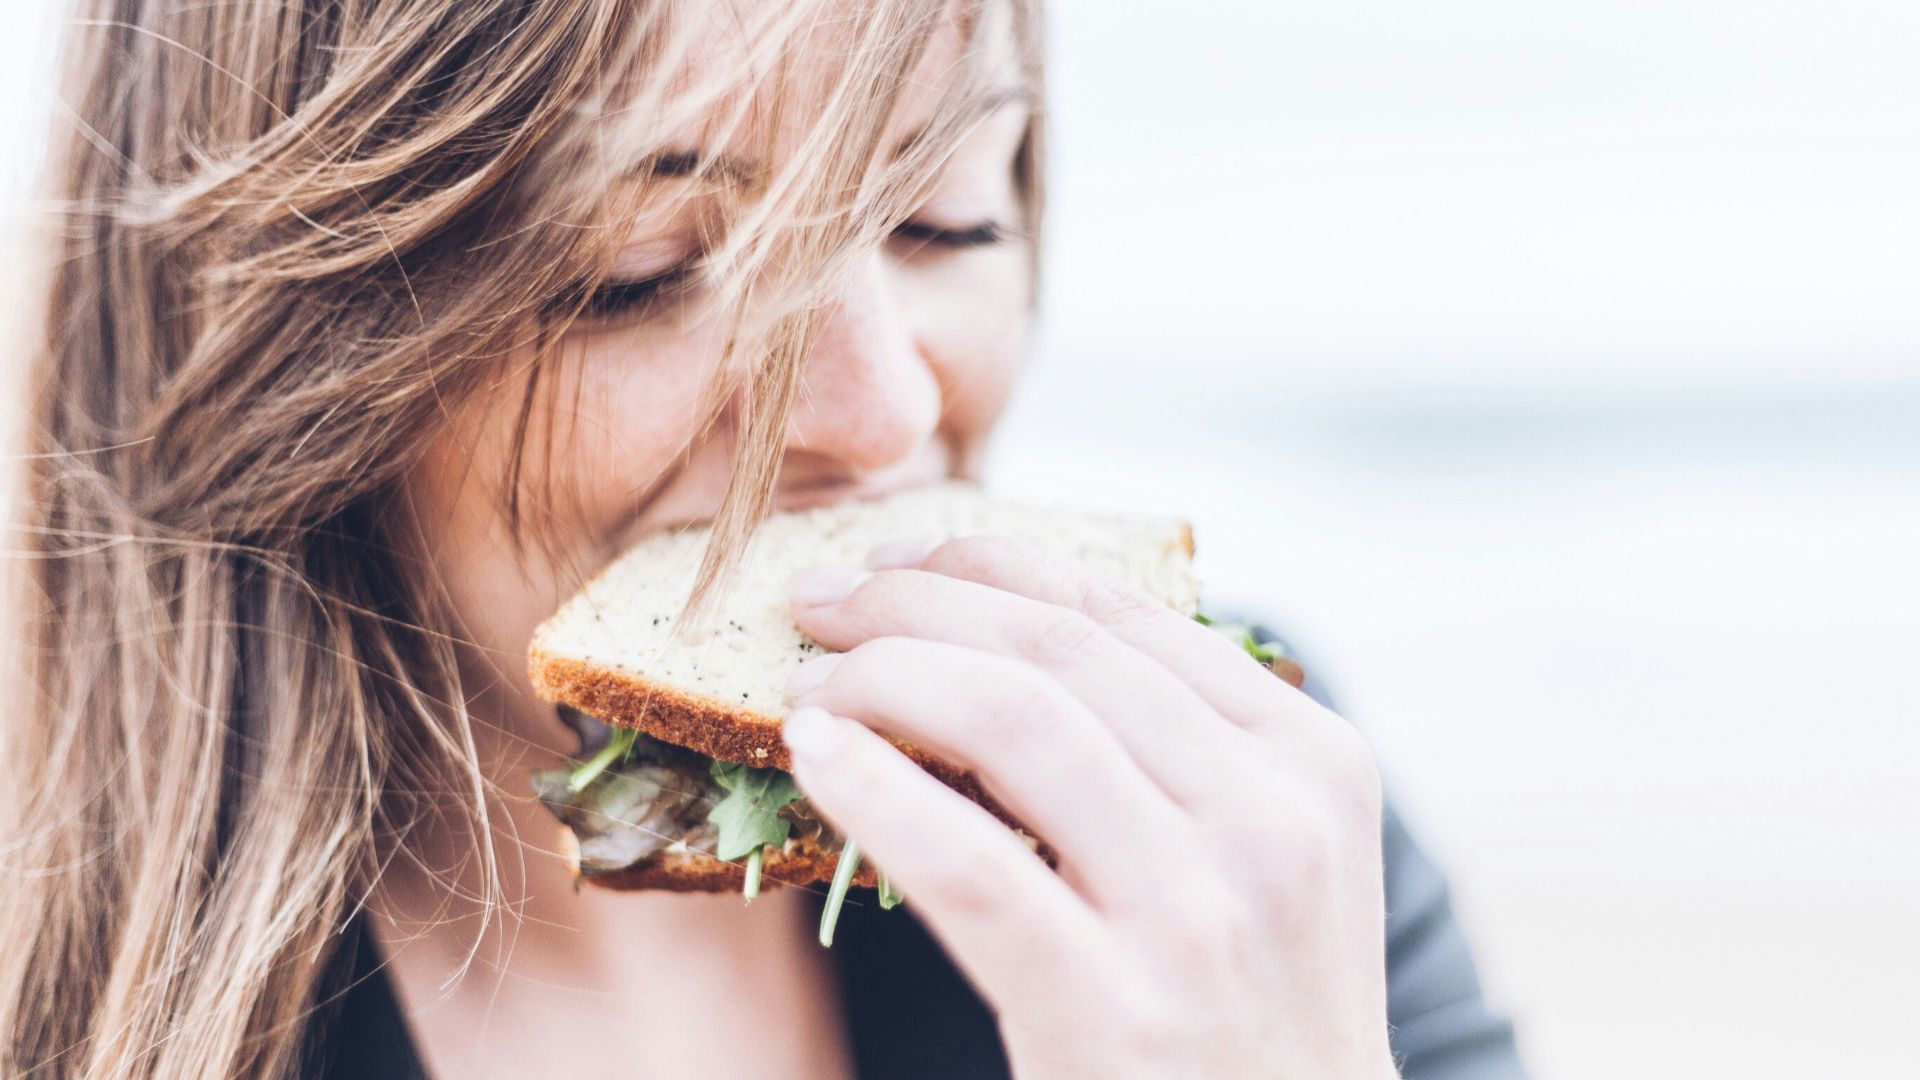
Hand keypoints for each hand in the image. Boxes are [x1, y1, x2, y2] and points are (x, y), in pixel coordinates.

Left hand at [780, 537, 1398, 1079]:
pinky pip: (968, 862)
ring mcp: (1200, 915)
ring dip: (883, 678)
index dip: (987, 564)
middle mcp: (1272, 820)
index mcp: (1311, 761)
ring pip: (1014, 721)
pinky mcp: (1115, 1012)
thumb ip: (1174, 752)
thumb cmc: (1248, 1019)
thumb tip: (993, 639)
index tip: (893, 560)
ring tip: (808, 684)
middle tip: (818, 604)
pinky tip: (815, 757)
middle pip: (1057, 651)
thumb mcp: (1262, 863)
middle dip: (914, 603)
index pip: (1122, 612)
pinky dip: (874, 790)